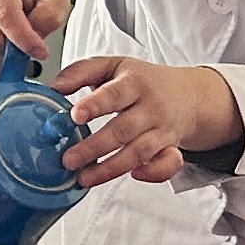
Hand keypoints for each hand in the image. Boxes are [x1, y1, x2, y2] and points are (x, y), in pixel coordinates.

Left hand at [53, 57, 241, 187]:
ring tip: (83, 178)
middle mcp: (151, 107)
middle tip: (68, 160)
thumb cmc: (143, 81)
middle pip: (123, 130)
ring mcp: (162, 130)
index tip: (75, 116)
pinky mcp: (171, 148)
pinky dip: (154, 173)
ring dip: (111, 169)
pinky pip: (168, 165)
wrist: (190, 95)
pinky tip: (133, 175)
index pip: (114, 94)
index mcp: (135, 83)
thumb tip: (54, 87)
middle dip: (95, 147)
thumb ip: (82, 71)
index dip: (95, 105)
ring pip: (139, 152)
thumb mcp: (114, 66)